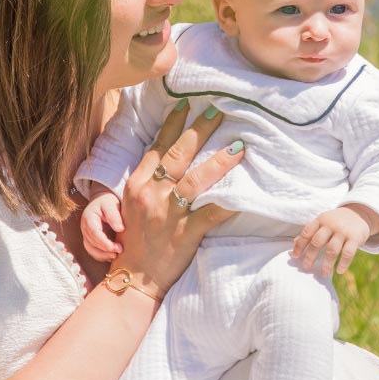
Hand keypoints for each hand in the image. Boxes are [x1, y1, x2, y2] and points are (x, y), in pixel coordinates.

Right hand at [81, 190, 123, 261]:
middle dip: (105, 249)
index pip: (94, 233)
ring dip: (102, 255)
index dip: (103, 242)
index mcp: (88, 218)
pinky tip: (111, 256)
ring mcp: (86, 234)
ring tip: (115, 256)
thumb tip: (120, 229)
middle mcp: (85, 228)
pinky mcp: (90, 239)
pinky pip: (93, 251)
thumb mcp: (111, 205)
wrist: (102, 201)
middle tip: (120, 250)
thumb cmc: (107, 202)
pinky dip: (101, 256)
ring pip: (90, 249)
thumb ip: (114, 215)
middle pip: (92, 243)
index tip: (115, 247)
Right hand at [109, 102, 243, 297]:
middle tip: (217, 111)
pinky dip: (229, 203)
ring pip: (196, 180)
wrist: (135, 276)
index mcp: (138, 183)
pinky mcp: (185, 233)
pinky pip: (211, 214)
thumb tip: (172, 154)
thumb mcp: (133, 202)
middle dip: (199, 131)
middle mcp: (152, 194)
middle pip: (178, 155)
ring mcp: (168, 213)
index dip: (173, 124)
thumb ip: (150, 179)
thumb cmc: (136, 237)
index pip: (158, 146)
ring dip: (219, 162)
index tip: (187, 103)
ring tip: (239, 146)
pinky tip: (246, 193)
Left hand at [292, 206, 374, 275]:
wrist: (358, 214)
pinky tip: (339, 271)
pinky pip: (348, 253)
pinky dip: (343, 263)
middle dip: (310, 255)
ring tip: (324, 274)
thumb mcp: (322, 222)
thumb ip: (310, 232)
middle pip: (317, 241)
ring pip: (332, 249)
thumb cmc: (335, 221)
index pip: (307, 232)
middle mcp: (331, 225)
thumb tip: (294, 243)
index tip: (295, 256)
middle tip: (306, 267)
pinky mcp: (355, 238)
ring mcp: (343, 231)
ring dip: (327, 263)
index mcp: (321, 220)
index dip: (300, 245)